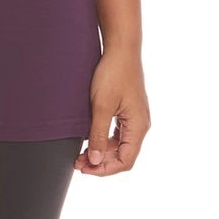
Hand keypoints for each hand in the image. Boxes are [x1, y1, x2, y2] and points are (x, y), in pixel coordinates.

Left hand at [75, 45, 150, 175]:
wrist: (121, 48)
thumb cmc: (113, 74)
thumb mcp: (101, 106)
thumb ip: (98, 135)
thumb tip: (95, 161)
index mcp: (138, 127)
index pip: (125, 161)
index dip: (104, 169)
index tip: (84, 168)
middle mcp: (140, 125)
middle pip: (122, 155)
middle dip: (101, 162)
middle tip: (77, 162)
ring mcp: (135, 117)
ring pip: (120, 145)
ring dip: (102, 152)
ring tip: (81, 154)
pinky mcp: (129, 109)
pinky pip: (119, 133)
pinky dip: (105, 140)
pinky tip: (91, 139)